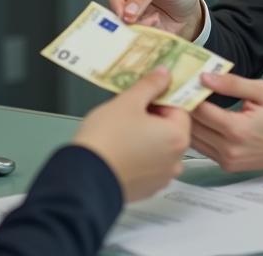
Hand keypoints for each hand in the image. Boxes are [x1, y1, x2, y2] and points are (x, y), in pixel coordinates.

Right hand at [71, 66, 191, 201]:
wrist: (82, 180)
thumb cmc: (106, 139)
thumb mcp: (128, 102)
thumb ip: (150, 85)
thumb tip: (164, 74)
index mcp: (178, 138)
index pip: (179, 109)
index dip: (159, 99)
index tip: (141, 97)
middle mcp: (175, 161)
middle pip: (170, 129)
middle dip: (151, 118)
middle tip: (127, 113)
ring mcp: (161, 178)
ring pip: (158, 148)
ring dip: (145, 137)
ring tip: (120, 133)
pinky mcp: (146, 189)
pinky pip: (147, 165)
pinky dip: (137, 156)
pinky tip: (119, 151)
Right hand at [103, 0, 204, 40]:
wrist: (191, 13)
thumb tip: (126, 12)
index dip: (116, 1)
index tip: (124, 16)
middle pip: (113, 5)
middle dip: (124, 16)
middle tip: (137, 22)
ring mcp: (131, 9)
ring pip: (120, 21)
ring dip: (135, 24)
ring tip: (155, 19)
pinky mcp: (136, 24)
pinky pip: (130, 31)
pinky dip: (142, 30)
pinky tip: (156, 22)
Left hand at [189, 73, 262, 172]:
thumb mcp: (262, 91)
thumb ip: (232, 84)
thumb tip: (205, 77)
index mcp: (237, 129)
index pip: (200, 110)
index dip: (189, 94)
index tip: (184, 81)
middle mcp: (229, 149)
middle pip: (192, 126)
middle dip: (183, 107)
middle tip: (179, 90)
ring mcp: (227, 160)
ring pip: (193, 139)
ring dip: (187, 122)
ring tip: (186, 103)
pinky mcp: (226, 165)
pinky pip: (202, 148)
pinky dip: (197, 133)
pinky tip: (198, 119)